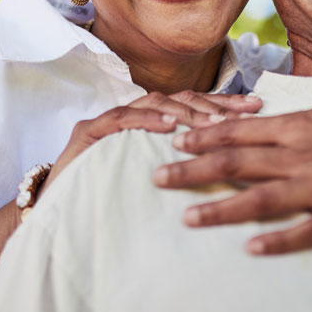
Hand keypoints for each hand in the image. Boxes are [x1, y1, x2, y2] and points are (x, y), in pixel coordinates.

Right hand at [42, 91, 261, 195]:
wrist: (54, 213)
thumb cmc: (106, 197)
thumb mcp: (152, 178)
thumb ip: (181, 164)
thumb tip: (229, 167)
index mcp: (151, 124)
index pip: (193, 105)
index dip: (225, 103)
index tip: (257, 107)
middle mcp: (133, 114)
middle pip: (179, 98)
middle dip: (215, 103)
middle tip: (248, 110)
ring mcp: (110, 120)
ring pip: (153, 102)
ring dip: (186, 111)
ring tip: (215, 122)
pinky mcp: (88, 132)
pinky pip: (120, 120)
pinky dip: (146, 120)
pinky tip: (168, 125)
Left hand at [154, 91, 311, 254]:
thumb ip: (292, 122)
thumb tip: (258, 124)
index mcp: (296, 127)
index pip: (238, 133)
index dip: (203, 137)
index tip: (176, 141)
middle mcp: (299, 155)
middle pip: (235, 163)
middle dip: (193, 171)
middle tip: (159, 178)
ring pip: (259, 198)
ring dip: (220, 209)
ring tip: (187, 217)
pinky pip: (305, 231)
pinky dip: (277, 240)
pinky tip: (250, 248)